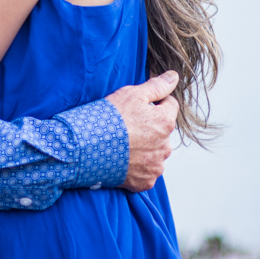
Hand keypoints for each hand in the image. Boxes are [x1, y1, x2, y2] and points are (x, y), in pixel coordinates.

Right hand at [106, 71, 178, 191]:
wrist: (85, 147)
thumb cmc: (107, 118)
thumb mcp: (131, 94)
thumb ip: (157, 86)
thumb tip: (174, 76)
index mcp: (165, 123)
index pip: (169, 106)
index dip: (153, 103)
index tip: (134, 107)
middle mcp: (165, 147)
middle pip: (162, 132)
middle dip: (149, 128)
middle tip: (125, 126)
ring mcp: (155, 166)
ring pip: (154, 153)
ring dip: (144, 149)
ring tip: (121, 144)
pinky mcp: (145, 182)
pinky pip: (146, 172)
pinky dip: (136, 167)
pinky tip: (121, 159)